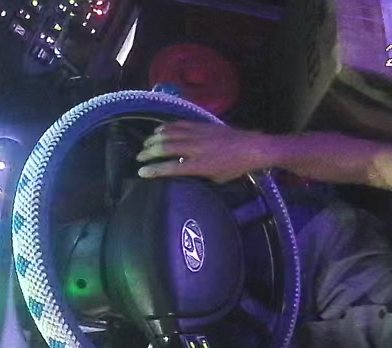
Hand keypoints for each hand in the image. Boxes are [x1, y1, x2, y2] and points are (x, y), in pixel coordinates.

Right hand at [136, 121, 273, 182]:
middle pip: (165, 148)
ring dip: (155, 138)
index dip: (154, 170)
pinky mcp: (202, 125)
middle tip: (139, 156)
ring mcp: (198, 134)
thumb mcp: (215, 178)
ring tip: (145, 143)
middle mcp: (196, 148)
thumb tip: (183, 170)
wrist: (252, 147)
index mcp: (199, 165)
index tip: (141, 172)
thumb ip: (197, 174)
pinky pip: (180, 124)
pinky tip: (160, 130)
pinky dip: (167, 127)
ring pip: (170, 134)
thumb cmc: (235, 167)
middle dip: (149, 152)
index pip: (170, 168)